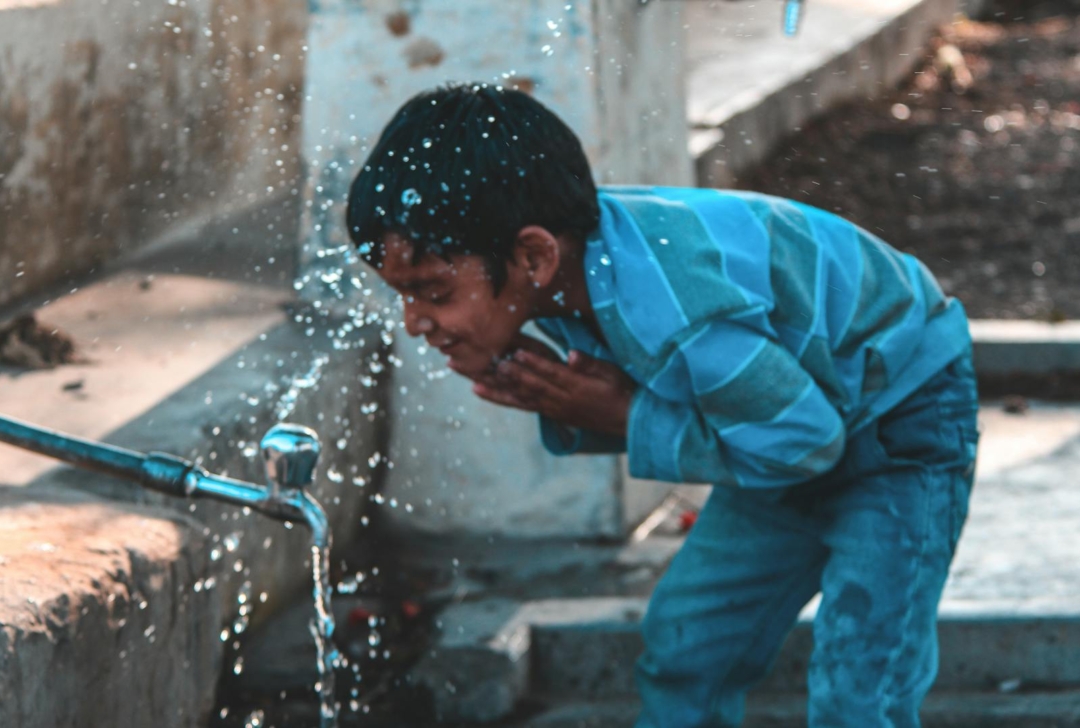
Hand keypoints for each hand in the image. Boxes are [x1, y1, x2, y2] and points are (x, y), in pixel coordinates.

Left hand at [472, 337, 636, 436]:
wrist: (627, 420)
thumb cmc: (621, 390)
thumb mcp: (612, 373)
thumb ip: (590, 364)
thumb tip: (571, 354)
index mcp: (577, 386)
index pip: (552, 373)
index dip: (534, 364)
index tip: (516, 353)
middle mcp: (560, 399)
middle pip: (528, 385)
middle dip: (503, 372)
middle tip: (482, 361)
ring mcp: (553, 407)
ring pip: (518, 396)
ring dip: (493, 385)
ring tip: (469, 377)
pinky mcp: (549, 412)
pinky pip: (520, 405)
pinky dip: (499, 397)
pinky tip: (480, 390)